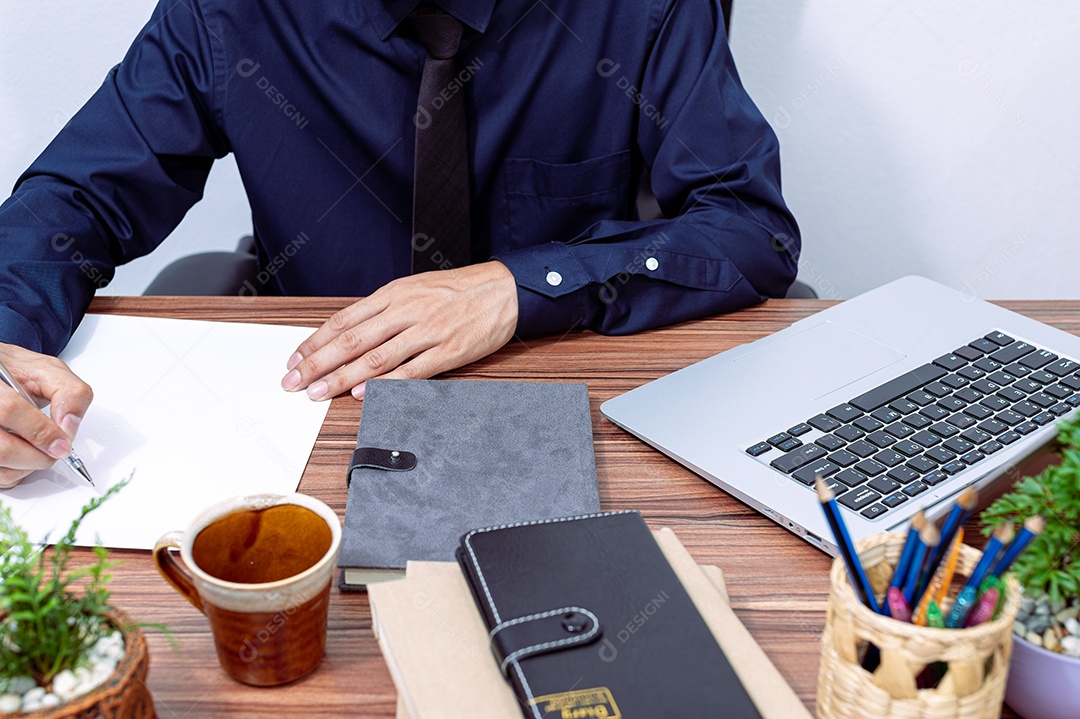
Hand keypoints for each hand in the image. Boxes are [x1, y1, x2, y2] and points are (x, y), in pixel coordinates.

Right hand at [0, 343, 92, 488]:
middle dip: (39, 455)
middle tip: (56, 448)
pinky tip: (22, 454)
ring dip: (28, 466)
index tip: (63, 443)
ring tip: (39, 448)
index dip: (41, 432)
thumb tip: (69, 425)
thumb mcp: (48, 371)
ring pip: (0, 464)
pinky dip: (15, 472)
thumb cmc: (18, 373)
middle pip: (3, 448)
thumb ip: (68, 393)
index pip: (9, 410)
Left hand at [281, 261, 517, 399]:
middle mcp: (405, 310)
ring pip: (374, 357)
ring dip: (342, 378)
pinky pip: (410, 370)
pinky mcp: (448, 351)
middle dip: (318, 363)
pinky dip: (384, 384)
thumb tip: (350, 334)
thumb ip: (384, 311)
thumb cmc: (458, 291)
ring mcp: (427, 331)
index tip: (294, 360)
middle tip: (294, 382)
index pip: (344, 320)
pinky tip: (363, 394)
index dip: (315, 342)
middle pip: (351, 339)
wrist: (503, 289)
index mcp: (394, 294)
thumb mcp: (414, 289)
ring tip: (318, 393)